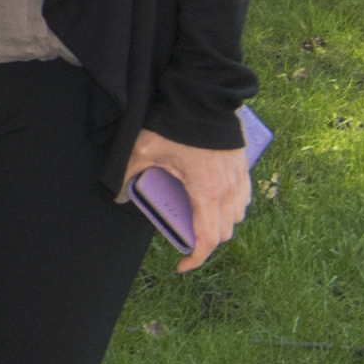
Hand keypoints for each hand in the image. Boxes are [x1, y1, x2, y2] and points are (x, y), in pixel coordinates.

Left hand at [131, 133, 254, 270]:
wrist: (206, 98)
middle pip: (223, 232)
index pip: (207, 238)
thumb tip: (118, 197)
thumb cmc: (176, 124)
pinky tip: (213, 201)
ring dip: (219, 225)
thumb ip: (127, 174)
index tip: (181, 265)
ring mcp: (240, 179)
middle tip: (183, 238)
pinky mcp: (244, 168)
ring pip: (236, 217)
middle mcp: (229, 190)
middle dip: (205, 242)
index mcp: (206, 191)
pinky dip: (231, 208)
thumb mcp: (143, 149)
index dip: (196, 258)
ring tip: (196, 220)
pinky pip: (243, 200)